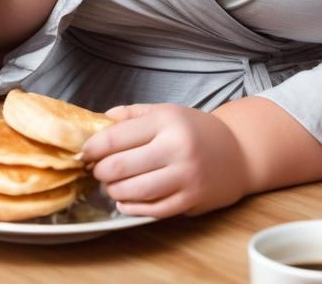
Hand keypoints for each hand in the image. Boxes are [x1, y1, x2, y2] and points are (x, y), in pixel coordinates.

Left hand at [81, 103, 250, 217]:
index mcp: (167, 120)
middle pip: (120, 166)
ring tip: (110, 185)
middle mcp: (176, 147)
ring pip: (132, 191)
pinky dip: (130, 206)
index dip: (93, 148)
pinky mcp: (189, 200)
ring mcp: (184, 175)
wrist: (237, 152)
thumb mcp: (167, 112)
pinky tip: (125, 199)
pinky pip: (150, 209)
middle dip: (100, 171)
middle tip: (97, 170)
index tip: (84, 153)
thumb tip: (100, 119)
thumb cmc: (196, 130)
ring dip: (113, 191)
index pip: (116, 136)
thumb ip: (132, 114)